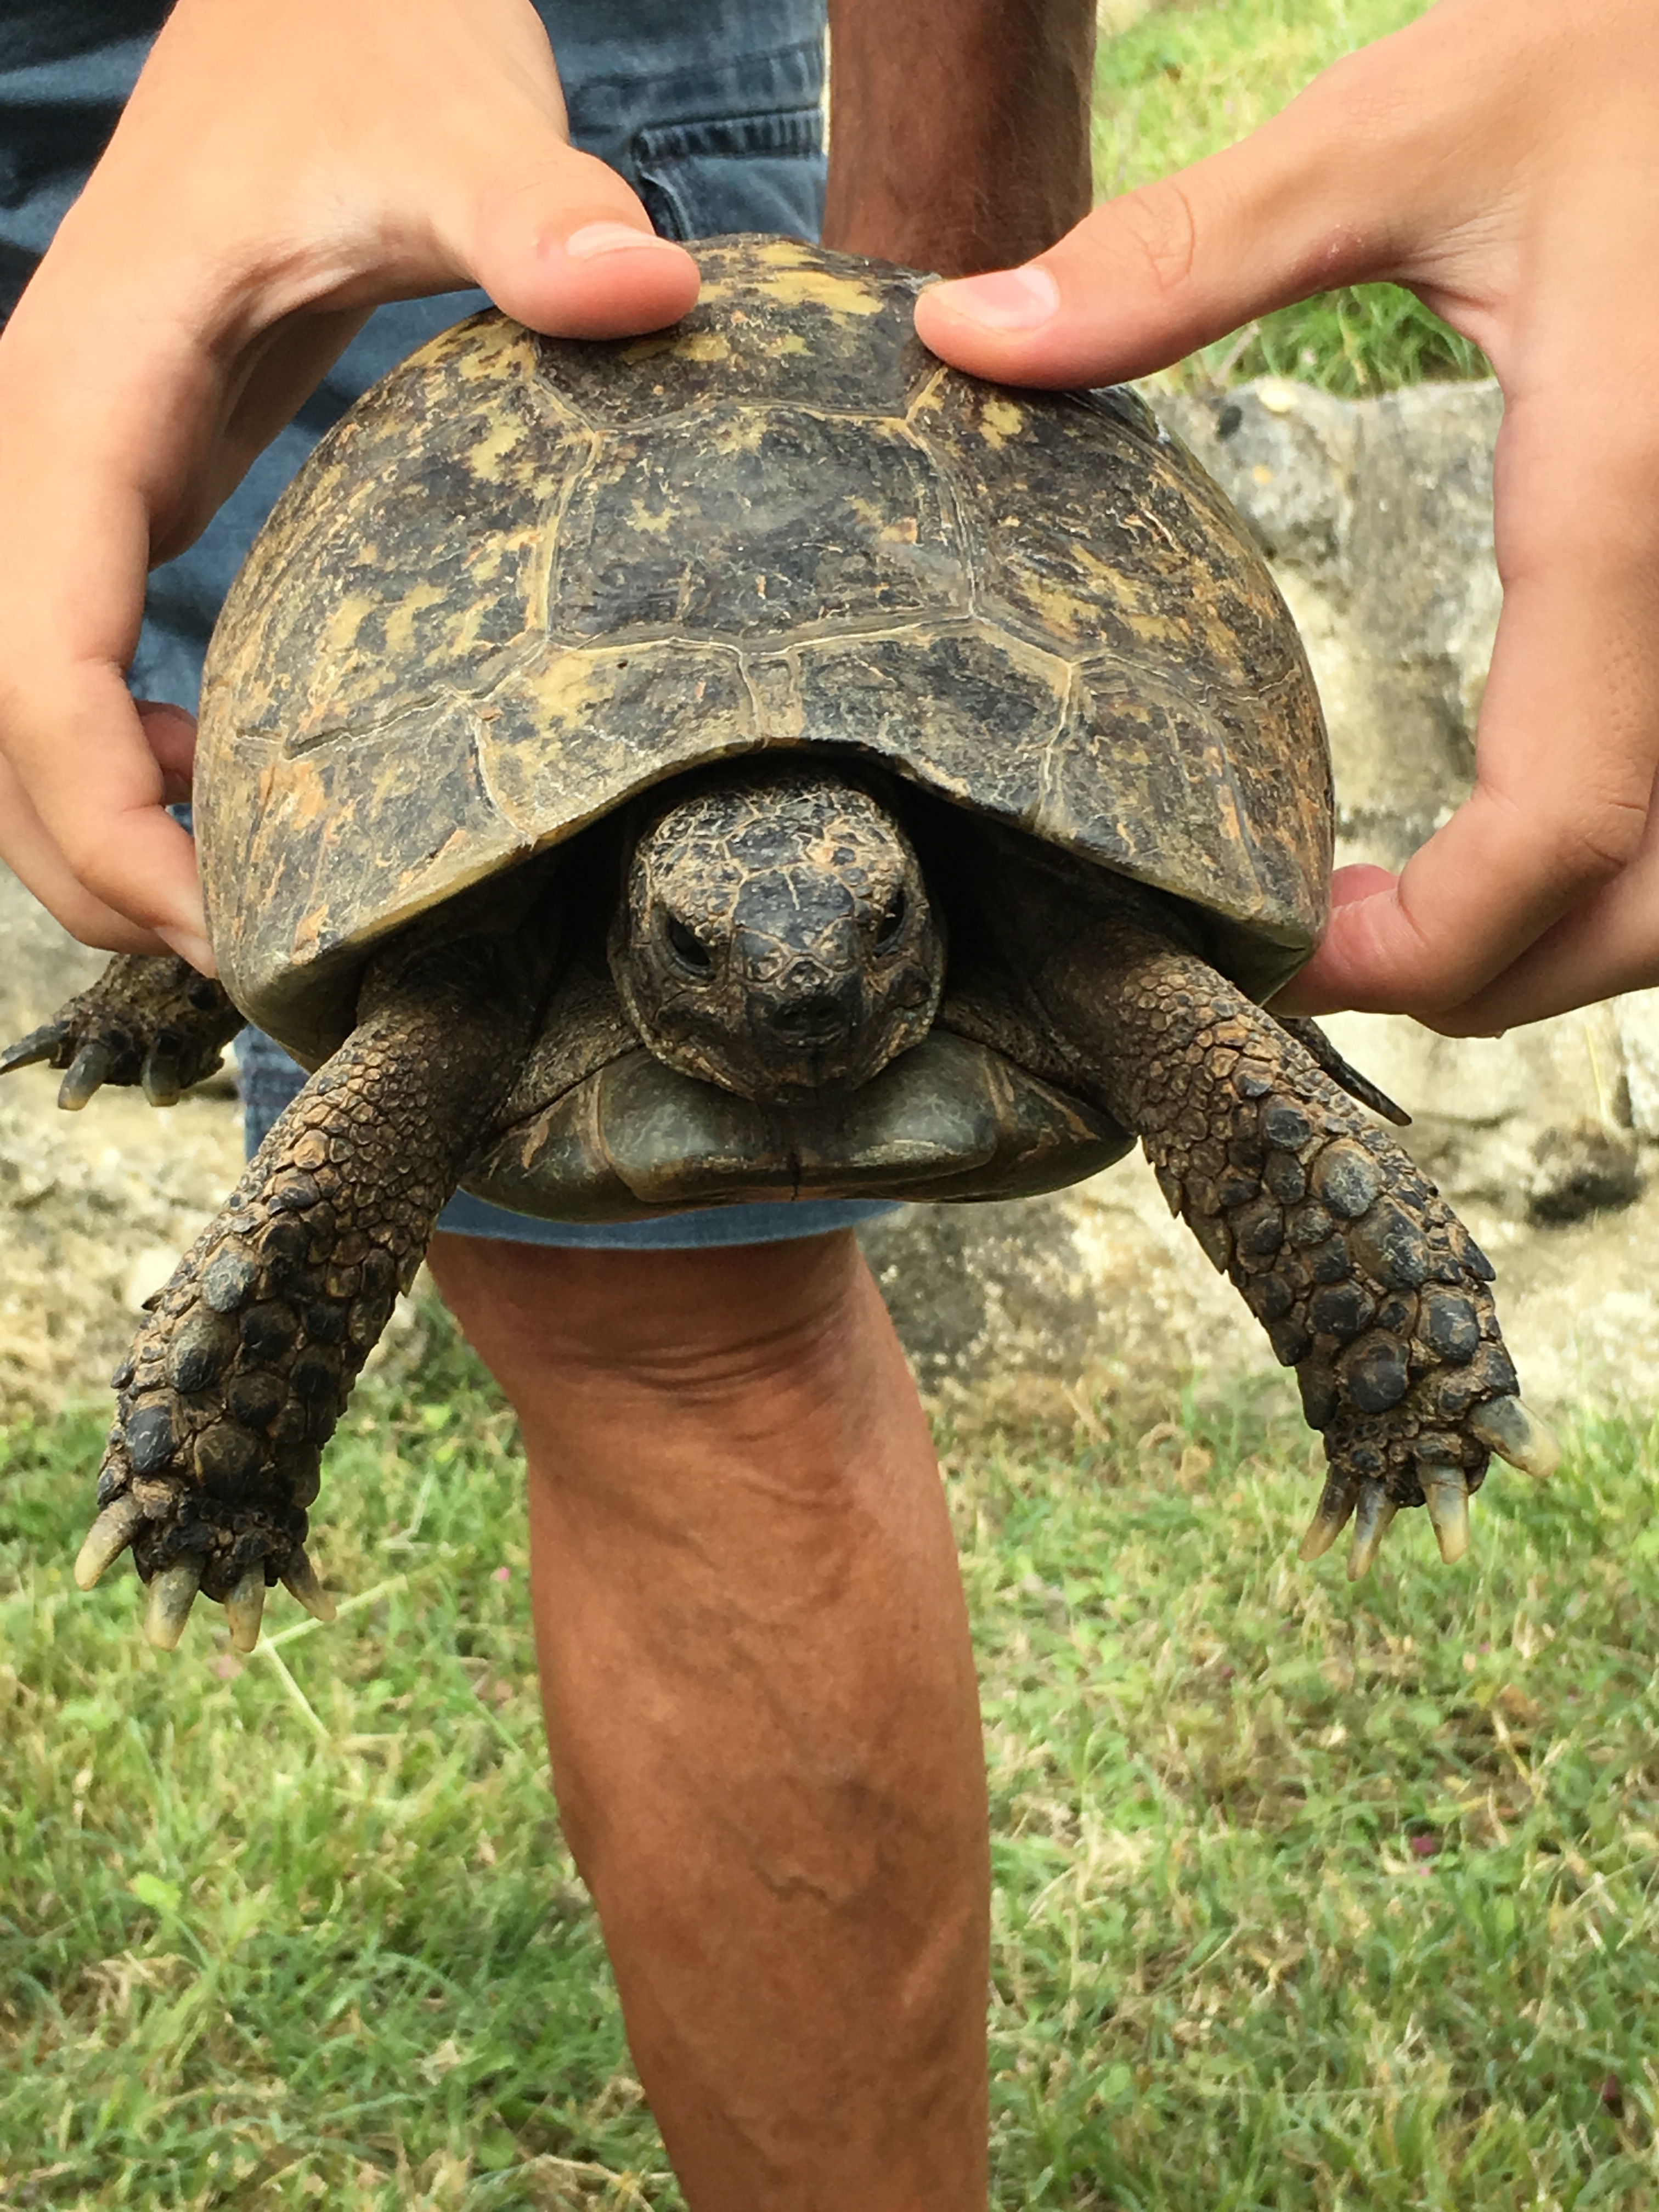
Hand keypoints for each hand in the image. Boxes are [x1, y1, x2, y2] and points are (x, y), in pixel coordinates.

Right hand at [0, 0, 697, 970]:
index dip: (107, 827)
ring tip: (246, 907)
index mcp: (79, 399)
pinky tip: (230, 784)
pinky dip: (121, 765)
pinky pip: (62, 670)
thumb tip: (646, 291)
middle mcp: (34, 451)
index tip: (231, 932)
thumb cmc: (369, 51)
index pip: (28, 667)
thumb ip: (532, 211)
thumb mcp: (453, 123)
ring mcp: (60, 477)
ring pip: (9, 718)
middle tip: (260, 966)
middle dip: (100, 871)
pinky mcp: (111, 489)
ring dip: (100, 836)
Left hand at [915, 0, 1658, 1033]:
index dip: (1417, 955)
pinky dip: (1616, 855)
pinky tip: (1520, 823)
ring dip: (1559, 935)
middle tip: (1328, 958)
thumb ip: (1186, 251)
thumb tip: (969, 334)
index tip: (1285, 959)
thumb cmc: (1625, 47)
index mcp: (1620, 513)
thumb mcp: (1404, 130)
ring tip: (1413, 916)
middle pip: (1639, 910)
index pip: (1549, 838)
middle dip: (1486, 976)